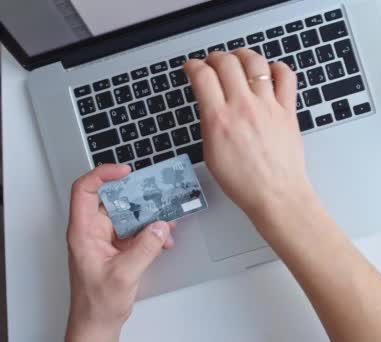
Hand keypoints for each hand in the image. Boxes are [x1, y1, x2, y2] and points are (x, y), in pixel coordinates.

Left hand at [65, 165, 175, 341]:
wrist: (98, 323)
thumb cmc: (96, 304)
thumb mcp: (124, 274)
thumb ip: (145, 248)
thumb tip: (160, 226)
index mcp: (83, 232)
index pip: (84, 190)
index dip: (102, 175)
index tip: (125, 171)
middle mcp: (93, 231)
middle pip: (113, 200)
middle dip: (137, 196)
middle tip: (156, 193)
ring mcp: (106, 239)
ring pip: (129, 214)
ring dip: (149, 216)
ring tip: (166, 217)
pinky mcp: (119, 247)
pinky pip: (137, 230)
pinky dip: (152, 232)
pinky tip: (164, 238)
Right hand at [184, 50, 316, 224]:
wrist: (276, 195)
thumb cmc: (245, 183)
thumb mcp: (211, 153)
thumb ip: (210, 123)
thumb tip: (209, 104)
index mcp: (219, 119)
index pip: (201, 75)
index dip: (192, 65)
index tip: (192, 67)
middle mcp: (243, 107)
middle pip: (226, 62)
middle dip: (215, 57)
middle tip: (213, 62)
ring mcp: (268, 106)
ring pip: (255, 63)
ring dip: (243, 55)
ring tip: (239, 59)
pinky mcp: (287, 110)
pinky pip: (286, 77)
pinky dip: (278, 67)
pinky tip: (270, 71)